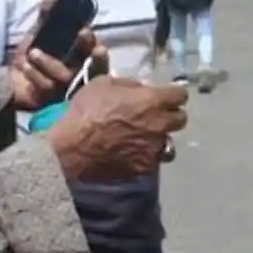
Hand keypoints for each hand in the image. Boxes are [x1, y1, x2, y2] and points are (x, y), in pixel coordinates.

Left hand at [9, 0, 110, 109]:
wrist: (10, 83)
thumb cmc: (33, 58)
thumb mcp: (40, 34)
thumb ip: (47, 16)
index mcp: (81, 58)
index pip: (94, 51)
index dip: (92, 42)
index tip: (84, 30)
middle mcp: (80, 76)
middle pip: (94, 69)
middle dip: (92, 56)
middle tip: (82, 36)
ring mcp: (67, 91)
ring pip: (66, 77)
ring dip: (49, 63)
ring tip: (32, 52)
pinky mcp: (52, 103)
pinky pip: (46, 88)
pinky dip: (35, 74)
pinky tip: (24, 65)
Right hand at [47, 76, 188, 181]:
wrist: (72, 148)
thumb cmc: (86, 111)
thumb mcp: (103, 84)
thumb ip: (129, 85)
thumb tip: (140, 89)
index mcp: (152, 101)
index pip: (180, 95)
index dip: (173, 95)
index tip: (165, 96)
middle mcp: (159, 125)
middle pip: (181, 120)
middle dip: (170, 116)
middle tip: (156, 117)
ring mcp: (153, 149)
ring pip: (169, 145)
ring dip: (160, 140)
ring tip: (146, 140)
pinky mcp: (143, 169)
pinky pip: (152, 162)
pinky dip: (146, 158)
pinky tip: (133, 155)